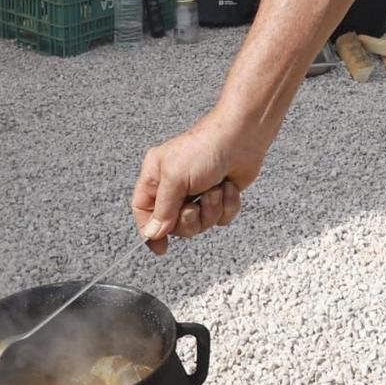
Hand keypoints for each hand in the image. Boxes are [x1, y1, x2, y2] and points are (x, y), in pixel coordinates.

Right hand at [130, 113, 257, 252]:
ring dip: (211, 210)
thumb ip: (163, 209)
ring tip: (216, 190)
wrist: (243, 137)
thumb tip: (151, 234)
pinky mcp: (219, 196)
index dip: (149, 230)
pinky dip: (227, 206)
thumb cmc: (204, 149)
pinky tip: (229, 187)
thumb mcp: (175, 177)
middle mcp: (174, 186)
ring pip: (200, 224)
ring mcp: (198, 192)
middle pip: (174, 224)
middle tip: (196, 205)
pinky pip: (220, 218)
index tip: (161, 248)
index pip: (143, 210)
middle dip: (190, 219)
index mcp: (156, 176)